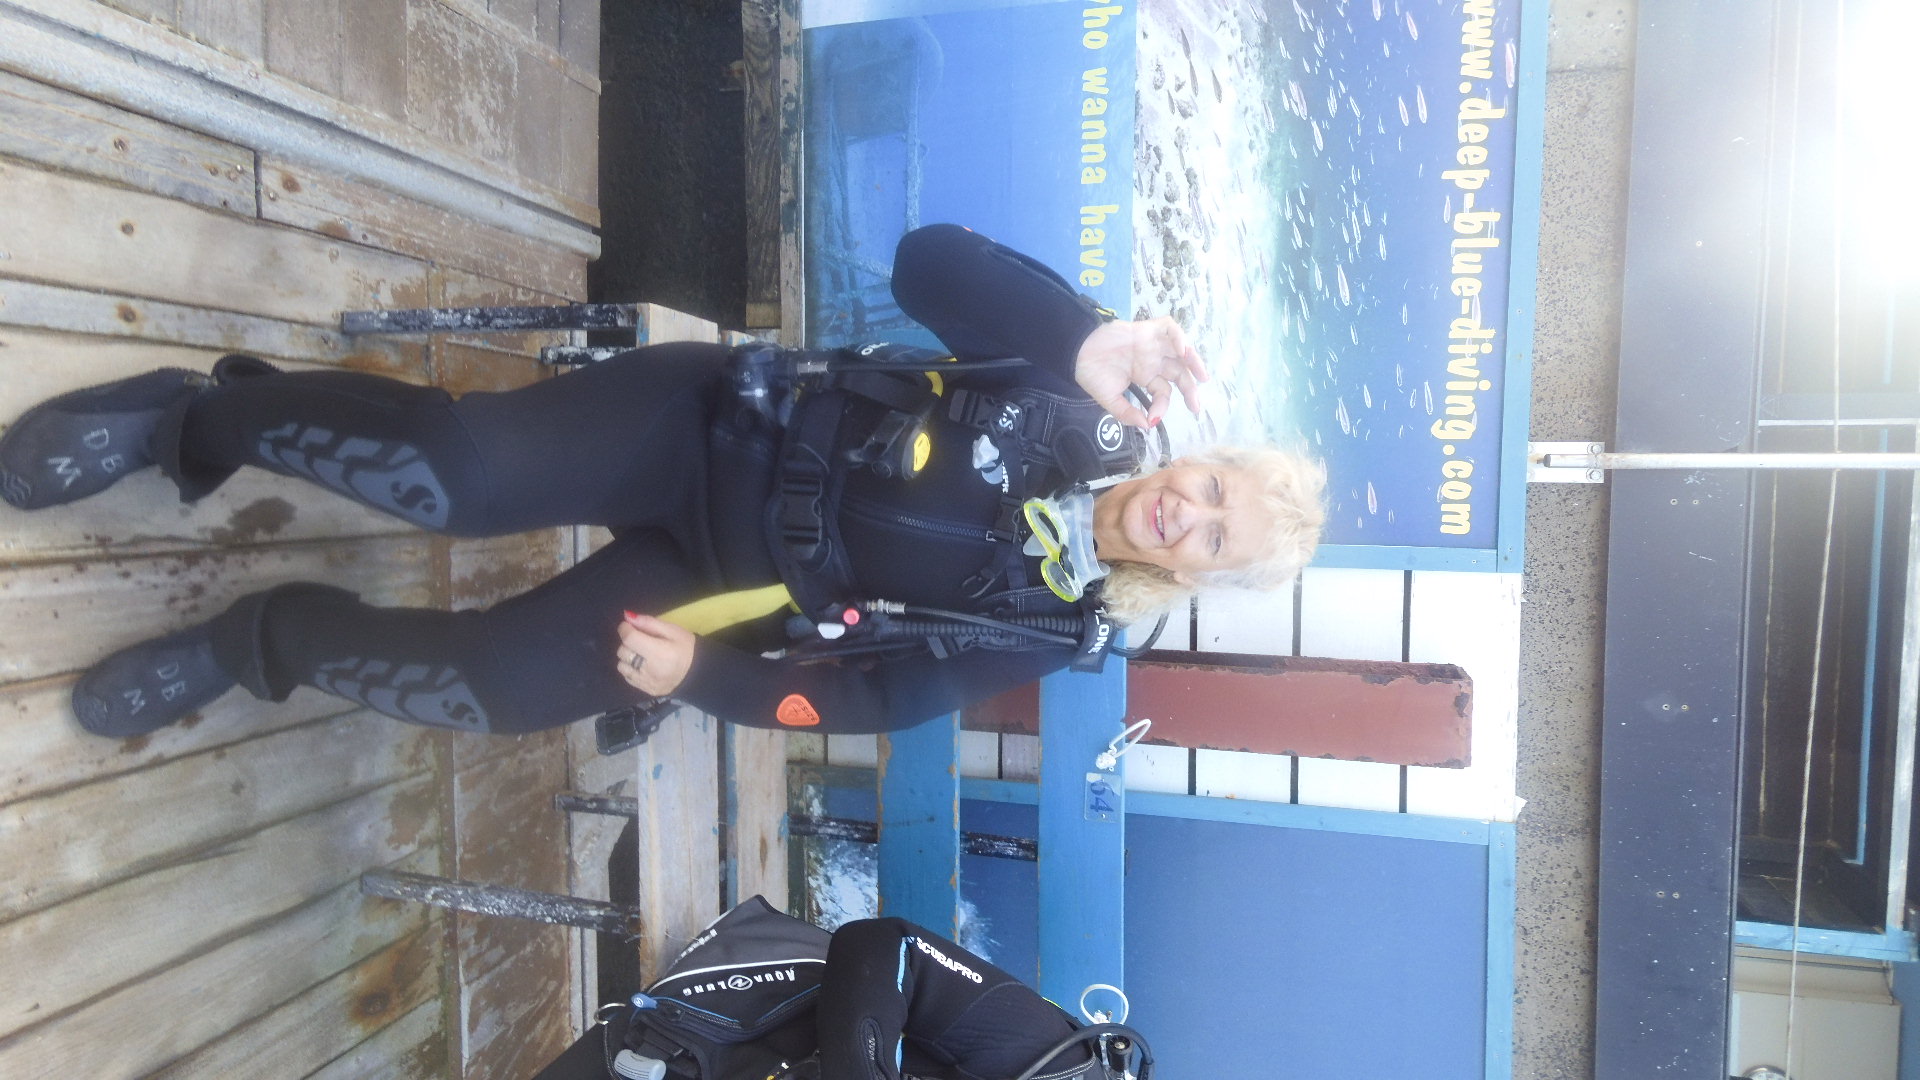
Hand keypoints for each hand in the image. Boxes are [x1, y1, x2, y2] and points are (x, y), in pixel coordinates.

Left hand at [614, 612, 694, 696]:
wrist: (697, 673)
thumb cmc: (686, 648)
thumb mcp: (673, 630)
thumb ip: (649, 622)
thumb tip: (627, 617)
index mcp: (659, 652)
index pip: (630, 639)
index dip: (625, 629)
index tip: (628, 625)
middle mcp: (650, 670)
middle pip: (623, 652)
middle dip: (628, 642)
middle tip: (640, 640)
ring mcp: (647, 682)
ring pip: (621, 665)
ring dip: (627, 657)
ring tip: (640, 654)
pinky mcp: (645, 690)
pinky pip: (627, 677)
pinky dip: (630, 669)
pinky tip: (641, 665)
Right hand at [1072, 316, 1209, 428]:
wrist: (1076, 352)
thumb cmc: (1091, 374)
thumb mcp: (1110, 400)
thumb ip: (1127, 413)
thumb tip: (1147, 426)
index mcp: (1144, 376)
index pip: (1163, 391)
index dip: (1163, 405)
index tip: (1155, 417)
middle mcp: (1152, 360)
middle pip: (1179, 372)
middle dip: (1190, 388)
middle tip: (1196, 405)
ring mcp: (1151, 344)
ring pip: (1180, 349)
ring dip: (1193, 361)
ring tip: (1201, 376)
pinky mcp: (1146, 329)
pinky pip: (1169, 328)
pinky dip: (1179, 337)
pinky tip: (1181, 350)